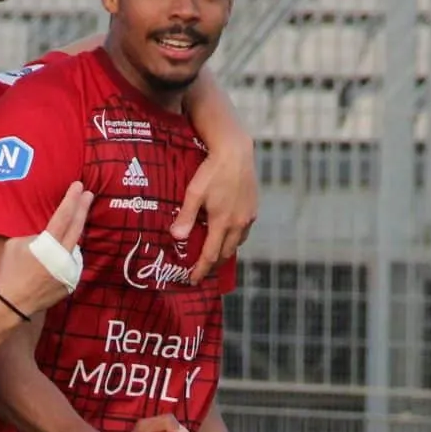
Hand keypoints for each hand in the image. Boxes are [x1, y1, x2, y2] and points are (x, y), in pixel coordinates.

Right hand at [0, 183, 92, 317]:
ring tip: (59, 239)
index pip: (64, 216)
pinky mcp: (71, 284)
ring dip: (69, 240)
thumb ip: (36, 235)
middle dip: (83, 209)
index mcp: (49, 245)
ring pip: (73, 249)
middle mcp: (64, 257)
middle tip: (88, 194)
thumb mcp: (17, 244)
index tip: (79, 186)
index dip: (72, 200)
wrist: (12, 302)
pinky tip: (54, 262)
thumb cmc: (10, 270)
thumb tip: (46, 235)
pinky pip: (70, 265)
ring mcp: (70, 272)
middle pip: (77, 228)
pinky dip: (65, 259)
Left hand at [176, 141, 255, 285]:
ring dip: (225, 251)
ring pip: (238, 243)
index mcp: (222, 223)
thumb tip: (177, 237)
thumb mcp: (194, 193)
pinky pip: (245, 231)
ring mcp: (248, 216)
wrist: (236, 151)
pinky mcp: (253, 208)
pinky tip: (228, 232)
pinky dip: (235, 238)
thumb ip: (186, 216)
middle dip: (214, 265)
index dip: (201, 270)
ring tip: (215, 253)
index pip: (211, 255)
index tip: (193, 280)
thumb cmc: (212, 171)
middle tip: (202, 270)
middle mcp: (238, 224)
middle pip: (226, 253)